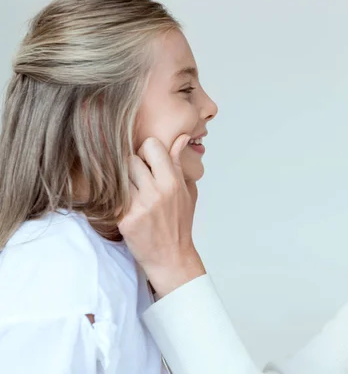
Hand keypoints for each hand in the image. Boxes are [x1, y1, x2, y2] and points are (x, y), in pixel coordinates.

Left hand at [118, 134, 205, 297]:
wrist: (171, 257)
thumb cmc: (179, 224)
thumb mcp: (187, 191)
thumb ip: (179, 163)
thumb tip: (180, 137)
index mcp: (173, 181)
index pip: (151, 145)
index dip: (147, 152)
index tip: (148, 162)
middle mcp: (156, 191)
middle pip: (130, 158)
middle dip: (132, 167)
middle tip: (137, 180)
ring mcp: (139, 205)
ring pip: (118, 175)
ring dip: (122, 182)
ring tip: (131, 194)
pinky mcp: (124, 219)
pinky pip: (112, 197)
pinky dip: (115, 199)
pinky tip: (124, 206)